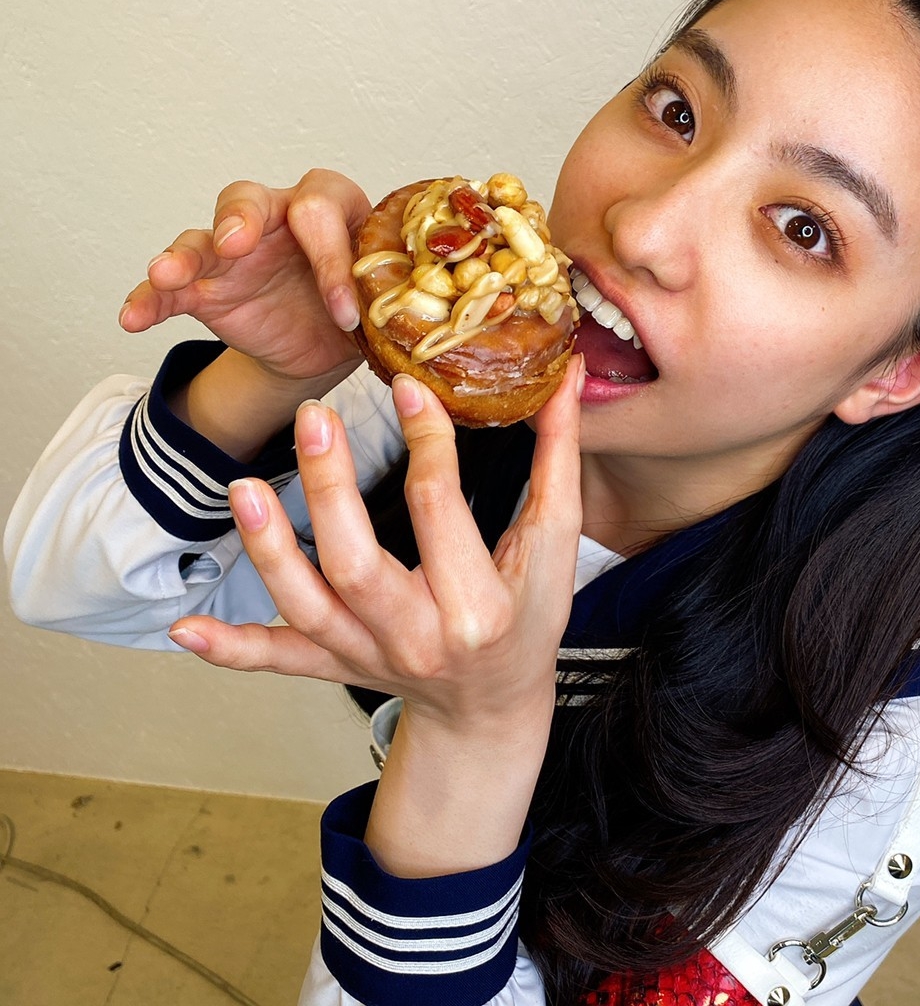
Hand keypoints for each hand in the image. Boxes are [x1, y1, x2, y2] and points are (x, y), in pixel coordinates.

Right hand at [119, 170, 371, 384]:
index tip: (346, 312)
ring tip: (166, 274)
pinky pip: (170, 288)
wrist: (328, 342)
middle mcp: (276, 219)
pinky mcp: (206, 287)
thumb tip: (386, 312)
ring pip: (201, 237)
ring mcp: (235, 252)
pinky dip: (149, 299)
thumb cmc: (361, 303)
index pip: (322, 211)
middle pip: (250, 199)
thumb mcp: (379, 300)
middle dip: (242, 219)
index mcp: (330, 209)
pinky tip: (133, 317)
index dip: (333, 260)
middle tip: (237, 243)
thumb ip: (377, 296)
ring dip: (182, 255)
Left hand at [168, 358, 584, 730]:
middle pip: (357, 563)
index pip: (441, 510)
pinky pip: (277, 663)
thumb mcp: (554, 546)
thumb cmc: (529, 621)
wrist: (492, 709)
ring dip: (268, 551)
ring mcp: (367, 657)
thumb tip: (566, 379)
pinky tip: (184, 629)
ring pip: (306, 606)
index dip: (427, 442)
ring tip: (241, 488)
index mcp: (477, 608)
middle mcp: (417, 638)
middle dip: (330, 491)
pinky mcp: (334, 666)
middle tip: (314, 418)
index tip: (410, 387)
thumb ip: (559, 460)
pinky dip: (231, 650)